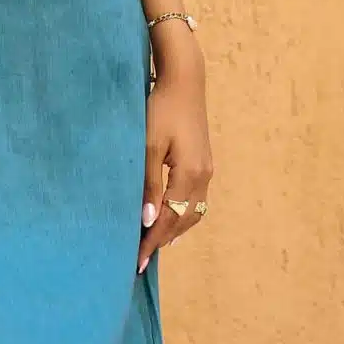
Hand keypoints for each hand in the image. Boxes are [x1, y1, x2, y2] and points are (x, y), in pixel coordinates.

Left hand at [140, 24, 212, 273]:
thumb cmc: (160, 109)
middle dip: (161, 241)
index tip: (136, 262)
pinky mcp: (205, 164)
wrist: (184, 81)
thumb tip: (147, 220)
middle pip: (183, 221)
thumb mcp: (148, 145)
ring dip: (174, 230)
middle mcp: (203, 178)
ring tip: (153, 244)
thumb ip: (148, 184)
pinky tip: (169, 220)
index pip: (168, 219)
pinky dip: (182, 216)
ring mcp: (207, 171)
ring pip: (192, 214)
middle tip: (140, 258)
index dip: (151, 242)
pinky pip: (196, 201)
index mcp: (189, 175)